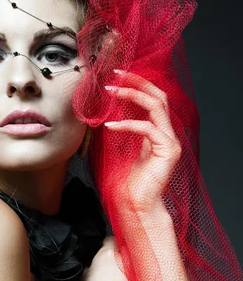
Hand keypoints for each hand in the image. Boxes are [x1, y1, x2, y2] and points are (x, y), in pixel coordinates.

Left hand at [105, 70, 181, 215]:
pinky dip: (127, 124)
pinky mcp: (168, 151)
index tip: (117, 75)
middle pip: (159, 96)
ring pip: (156, 107)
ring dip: (132, 95)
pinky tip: (110, 125)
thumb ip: (125, 130)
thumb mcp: (126, 150)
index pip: (154, 99)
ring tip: (111, 92)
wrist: (139, 206)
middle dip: (137, 82)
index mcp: (160, 132)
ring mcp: (171, 141)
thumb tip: (108, 112)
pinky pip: (147, 129)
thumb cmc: (130, 183)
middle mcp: (169, 133)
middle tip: (116, 74)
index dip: (137, 84)